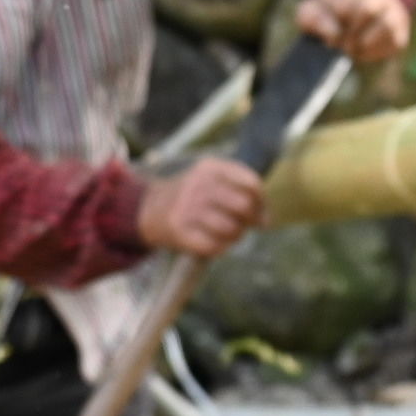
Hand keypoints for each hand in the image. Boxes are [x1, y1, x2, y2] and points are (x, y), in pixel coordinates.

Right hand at [134, 158, 263, 259]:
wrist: (148, 208)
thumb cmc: (193, 196)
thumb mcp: (214, 180)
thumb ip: (243, 193)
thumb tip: (266, 221)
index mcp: (210, 168)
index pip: (252, 184)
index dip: (262, 202)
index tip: (258, 212)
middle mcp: (198, 185)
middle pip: (243, 206)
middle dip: (250, 219)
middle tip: (243, 224)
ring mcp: (187, 209)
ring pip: (231, 229)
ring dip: (236, 235)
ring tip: (230, 234)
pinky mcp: (179, 232)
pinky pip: (214, 246)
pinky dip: (222, 248)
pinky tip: (217, 243)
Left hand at [298, 0, 413, 64]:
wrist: (344, 25)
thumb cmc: (325, 16)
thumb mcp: (310, 13)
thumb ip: (314, 19)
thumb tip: (334, 34)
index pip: (346, 2)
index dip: (335, 24)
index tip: (328, 37)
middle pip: (368, 10)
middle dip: (351, 33)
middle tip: (341, 47)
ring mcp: (394, 9)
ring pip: (386, 24)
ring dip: (364, 43)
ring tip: (351, 50)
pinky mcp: (401, 30)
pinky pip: (394, 41)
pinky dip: (375, 51)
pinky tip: (362, 53)